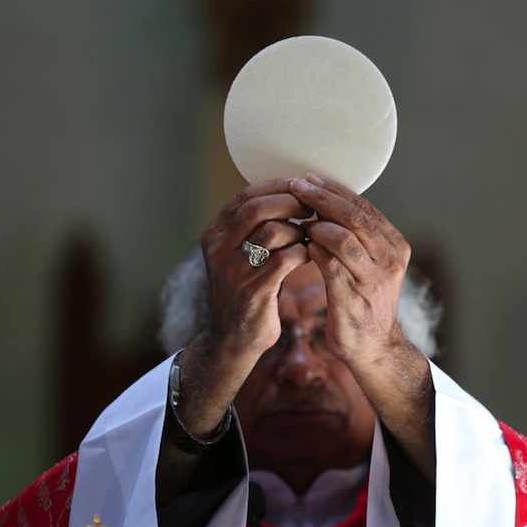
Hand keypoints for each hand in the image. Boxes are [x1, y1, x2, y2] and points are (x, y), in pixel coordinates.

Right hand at [201, 179, 310, 362]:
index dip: (275, 187)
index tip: (300, 187)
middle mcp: (219, 249)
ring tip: (310, 236)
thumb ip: (254, 228)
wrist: (232, 339)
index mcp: (214, 235)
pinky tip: (310, 255)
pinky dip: (304, 251)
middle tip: (312, 208)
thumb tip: (290, 194)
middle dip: (290, 202)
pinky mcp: (253, 291)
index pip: (244, 196)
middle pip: (257, 208)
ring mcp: (234, 270)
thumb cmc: (245, 291)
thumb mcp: (238, 255)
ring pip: (273, 231)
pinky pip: (286, 259)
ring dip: (299, 230)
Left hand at [289, 174, 410, 367]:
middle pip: (356, 217)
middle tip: (298, 185)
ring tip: (296, 214)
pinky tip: (298, 242)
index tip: (311, 178)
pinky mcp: (354, 299)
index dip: (336, 190)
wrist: (374, 349)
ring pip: (344, 238)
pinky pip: (330, 265)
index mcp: (396, 246)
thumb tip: (328, 203)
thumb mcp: (371, 266)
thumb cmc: (365, 303)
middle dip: (323, 198)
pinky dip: (312, 249)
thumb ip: (359, 238)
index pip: (365, 208)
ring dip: (316, 222)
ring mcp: (374, 280)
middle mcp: (390, 260)